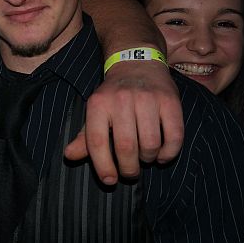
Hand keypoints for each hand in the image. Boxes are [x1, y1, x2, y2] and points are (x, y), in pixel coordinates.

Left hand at [64, 60, 183, 183]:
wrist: (137, 62)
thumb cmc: (113, 95)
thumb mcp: (96, 112)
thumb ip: (85, 136)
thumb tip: (69, 155)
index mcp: (98, 104)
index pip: (96, 142)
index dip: (103, 166)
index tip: (109, 180)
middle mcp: (122, 100)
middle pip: (126, 147)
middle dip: (129, 169)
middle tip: (130, 172)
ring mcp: (148, 99)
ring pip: (150, 145)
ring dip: (148, 160)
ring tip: (145, 158)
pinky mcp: (170, 101)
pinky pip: (174, 136)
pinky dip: (169, 153)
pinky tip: (162, 155)